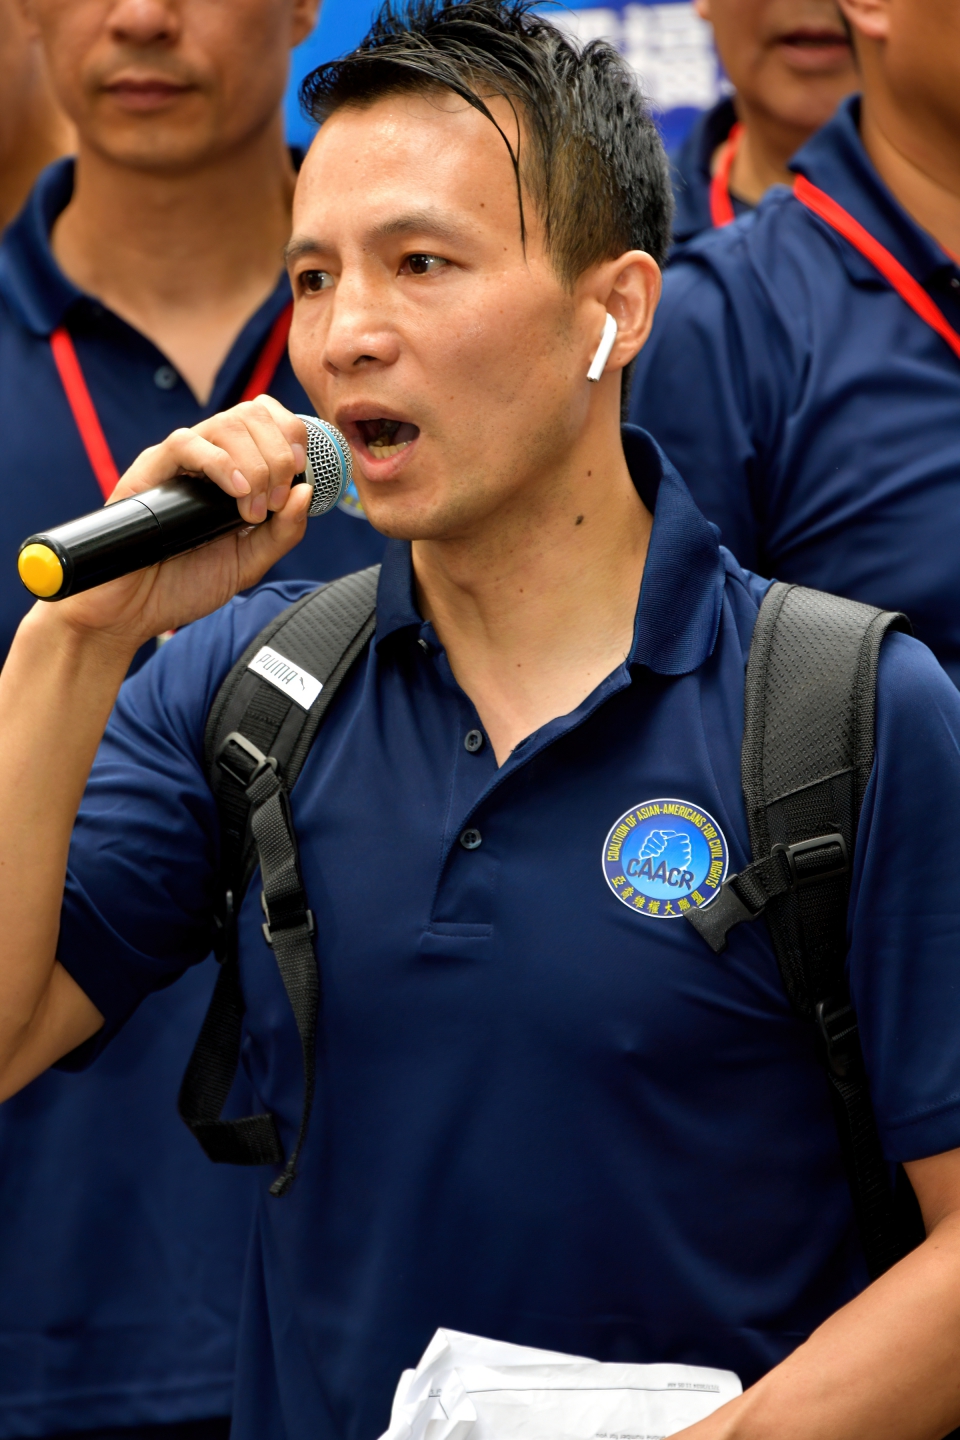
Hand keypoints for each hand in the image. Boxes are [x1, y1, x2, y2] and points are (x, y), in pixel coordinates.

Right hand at [35, 395, 311, 653]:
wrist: (132, 611)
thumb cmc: (184, 585)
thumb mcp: (249, 563)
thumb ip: (283, 532)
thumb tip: (307, 490)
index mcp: (233, 470)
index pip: (266, 418)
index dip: (291, 434)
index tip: (299, 472)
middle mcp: (206, 459)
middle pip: (251, 414)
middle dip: (277, 455)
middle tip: (273, 503)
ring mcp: (177, 463)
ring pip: (225, 424)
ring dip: (255, 464)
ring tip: (252, 510)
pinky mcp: (148, 472)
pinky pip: (186, 443)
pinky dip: (220, 463)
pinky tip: (237, 492)